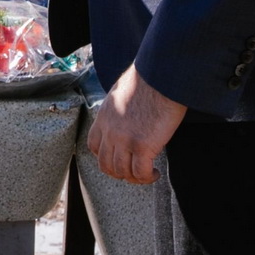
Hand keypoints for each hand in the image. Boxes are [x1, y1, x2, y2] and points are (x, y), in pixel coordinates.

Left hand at [88, 65, 186, 183]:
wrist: (160, 76)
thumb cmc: (148, 80)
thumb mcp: (121, 93)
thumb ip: (119, 109)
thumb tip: (127, 116)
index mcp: (104, 117)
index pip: (94, 145)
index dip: (105, 157)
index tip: (118, 159)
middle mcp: (110, 131)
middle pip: (106, 164)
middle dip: (119, 173)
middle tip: (133, 173)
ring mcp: (124, 140)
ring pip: (122, 172)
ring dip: (134, 178)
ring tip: (147, 174)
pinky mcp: (142, 145)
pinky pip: (140, 172)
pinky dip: (147, 177)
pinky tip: (155, 173)